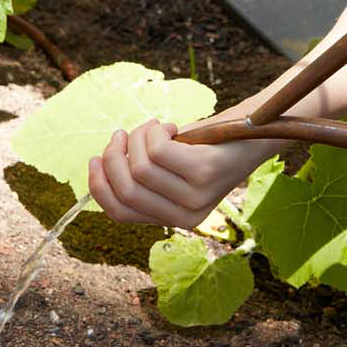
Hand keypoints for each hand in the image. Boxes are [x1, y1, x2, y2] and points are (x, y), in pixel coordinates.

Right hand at [88, 116, 276, 229]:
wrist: (253, 131)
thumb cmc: (208, 146)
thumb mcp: (173, 168)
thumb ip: (144, 177)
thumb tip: (100, 167)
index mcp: (176, 220)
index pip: (121, 212)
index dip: (99, 185)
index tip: (93, 158)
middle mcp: (186, 215)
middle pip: (126, 189)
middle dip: (113, 157)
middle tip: (121, 134)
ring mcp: (196, 195)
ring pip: (140, 166)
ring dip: (138, 137)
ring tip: (154, 127)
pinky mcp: (204, 171)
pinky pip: (157, 150)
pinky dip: (154, 131)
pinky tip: (169, 126)